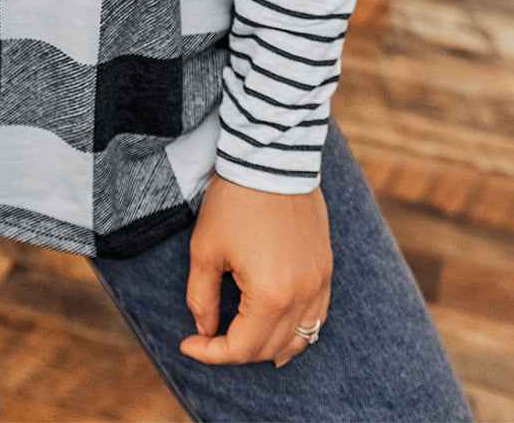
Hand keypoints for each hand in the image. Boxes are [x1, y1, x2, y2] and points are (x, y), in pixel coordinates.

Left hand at [179, 172, 332, 368]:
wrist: (271, 159)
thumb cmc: (234, 200)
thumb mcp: (205, 249)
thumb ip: (202, 297)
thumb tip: (204, 329)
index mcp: (270, 296)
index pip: (241, 348)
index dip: (211, 353)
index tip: (188, 344)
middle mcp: (302, 296)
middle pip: (270, 348)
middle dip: (236, 351)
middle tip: (209, 337)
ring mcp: (319, 283)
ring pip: (299, 339)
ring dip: (269, 346)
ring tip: (241, 340)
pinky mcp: (326, 268)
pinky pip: (317, 317)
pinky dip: (297, 330)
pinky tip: (277, 327)